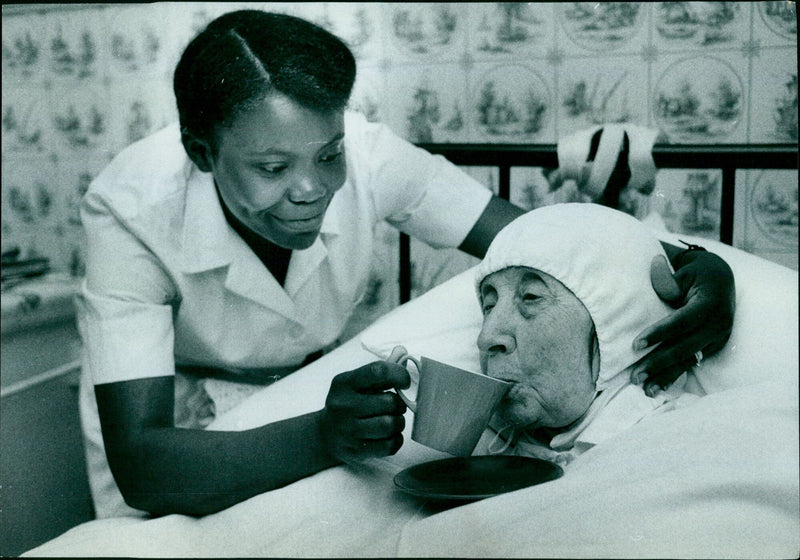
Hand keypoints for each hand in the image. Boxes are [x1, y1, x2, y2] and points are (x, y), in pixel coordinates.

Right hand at [320, 350, 409, 463]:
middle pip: (389, 402)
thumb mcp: (355, 382)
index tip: (405, 382)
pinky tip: (389, 435)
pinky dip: (396, 439)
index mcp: (344, 383)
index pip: (378, 371)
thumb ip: (379, 372)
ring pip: (390, 425)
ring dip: (399, 422)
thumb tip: (406, 358)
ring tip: (393, 419)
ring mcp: (348, 431)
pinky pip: (389, 446)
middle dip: (400, 404)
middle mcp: (343, 406)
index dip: (399, 374)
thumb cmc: (349, 402)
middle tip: (396, 406)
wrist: (325, 434)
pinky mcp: (356, 451)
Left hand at [632, 252, 734, 395]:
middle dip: (659, 363)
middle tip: (635, 376)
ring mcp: (717, 339)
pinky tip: (658, 387)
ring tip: (645, 389)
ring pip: (689, 360)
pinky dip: (674, 375)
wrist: (721, 278)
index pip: (682, 321)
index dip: (659, 333)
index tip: (636, 345)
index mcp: (710, 304)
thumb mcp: (685, 270)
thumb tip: (655, 275)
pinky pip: (692, 363)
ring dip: (666, 376)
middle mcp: (718, 325)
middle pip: (685, 347)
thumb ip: (669, 278)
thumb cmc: (695, 273)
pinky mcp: (712, 347)